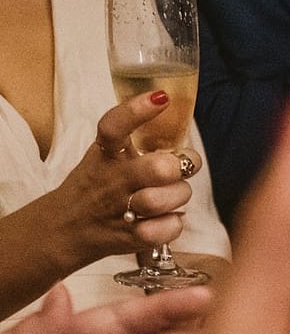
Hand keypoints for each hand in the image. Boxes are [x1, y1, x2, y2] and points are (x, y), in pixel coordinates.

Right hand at [36, 92, 192, 273]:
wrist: (63, 230)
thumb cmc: (94, 188)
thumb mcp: (104, 157)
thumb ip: (136, 144)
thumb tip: (181, 137)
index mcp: (104, 154)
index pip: (114, 127)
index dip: (138, 110)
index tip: (161, 97)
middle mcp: (111, 180)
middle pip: (156, 168)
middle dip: (179, 165)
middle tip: (182, 164)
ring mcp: (120, 209)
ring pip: (164, 200)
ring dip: (179, 195)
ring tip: (175, 194)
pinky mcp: (129, 237)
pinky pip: (166, 229)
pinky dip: (175, 223)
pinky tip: (169, 218)